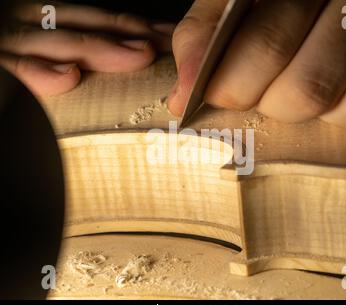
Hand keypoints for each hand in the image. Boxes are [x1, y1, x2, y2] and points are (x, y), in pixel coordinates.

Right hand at [0, 2, 174, 96]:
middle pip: (85, 26)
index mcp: (40, 21)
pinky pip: (13, 66)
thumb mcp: (29, 42)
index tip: (166, 37)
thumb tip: (88, 66)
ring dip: (101, 48)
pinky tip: (67, 77)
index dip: (130, 28)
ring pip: (58, 41)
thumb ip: (58, 49)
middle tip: (165, 45)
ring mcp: (7, 40)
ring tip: (139, 55)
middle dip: (127, 34)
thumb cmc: (2, 47)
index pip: (93, 21)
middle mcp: (26, 24)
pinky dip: (39, 73)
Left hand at [169, 0, 345, 127]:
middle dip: (263, 103)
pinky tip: (327, 89)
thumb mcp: (234, 0)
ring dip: (298, 108)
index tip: (202, 100)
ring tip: (289, 84)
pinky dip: (340, 111)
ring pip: (334, 102)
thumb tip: (180, 98)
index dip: (230, 88)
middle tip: (250, 91)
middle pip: (301, 90)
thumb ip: (205, 36)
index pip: (266, 46)